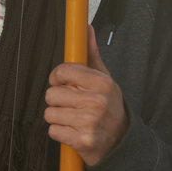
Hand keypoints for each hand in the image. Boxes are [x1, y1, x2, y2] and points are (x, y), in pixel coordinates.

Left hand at [44, 27, 126, 165]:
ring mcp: (90, 122)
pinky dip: (60, 133)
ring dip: (58, 118)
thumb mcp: (105, 80)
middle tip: (72, 105)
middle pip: (52, 94)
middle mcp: (97, 101)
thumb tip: (86, 28)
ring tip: (73, 119)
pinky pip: (53, 131)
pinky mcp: (82, 141)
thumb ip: (91, 54)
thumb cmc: (109, 108)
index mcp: (101, 83)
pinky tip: (73, 131)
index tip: (62, 83)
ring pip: (50, 113)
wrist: (121, 141)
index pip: (63, 71)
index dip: (57, 78)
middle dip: (58, 100)